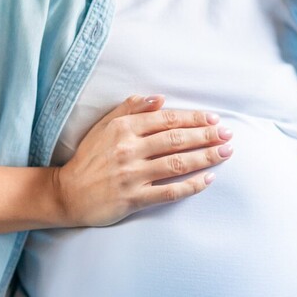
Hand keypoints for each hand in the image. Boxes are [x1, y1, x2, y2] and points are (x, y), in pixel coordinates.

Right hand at [52, 94, 233, 227]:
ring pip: (177, 163)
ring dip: (205, 157)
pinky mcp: (133, 198)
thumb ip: (130, 109)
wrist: (67, 193)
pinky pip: (169, 192)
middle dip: (206, 135)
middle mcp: (129, 149)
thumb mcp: (104, 126)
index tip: (214, 119)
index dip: (194, 118)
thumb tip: (159, 98)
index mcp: (124, 128)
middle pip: (176, 139)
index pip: (167, 119)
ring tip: (226, 152)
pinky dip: (191, 186)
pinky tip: (208, 180)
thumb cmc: (88, 157)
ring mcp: (132, 174)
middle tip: (228, 134)